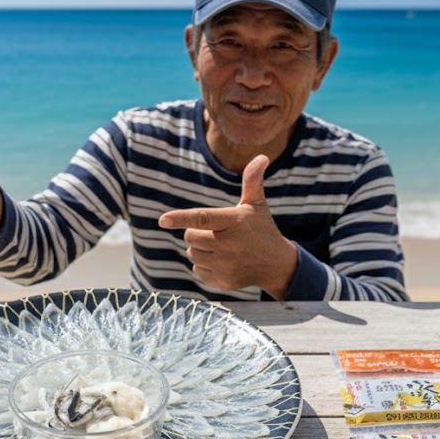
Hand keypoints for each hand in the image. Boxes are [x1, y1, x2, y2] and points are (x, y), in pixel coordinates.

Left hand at [158, 154, 297, 298]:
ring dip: (200, 249)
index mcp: (234, 222)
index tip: (163, 220)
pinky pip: (197, 270)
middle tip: (217, 234)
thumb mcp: (257, 205)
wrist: (276, 265)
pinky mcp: (222, 282)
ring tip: (220, 247)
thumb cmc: (261, 229)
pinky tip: (222, 262)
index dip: (181, 218)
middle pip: (190, 237)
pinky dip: (204, 266)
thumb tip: (261, 157)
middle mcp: (229, 245)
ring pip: (191, 254)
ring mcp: (225, 265)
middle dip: (198, 234)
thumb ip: (252, 181)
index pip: (202, 218)